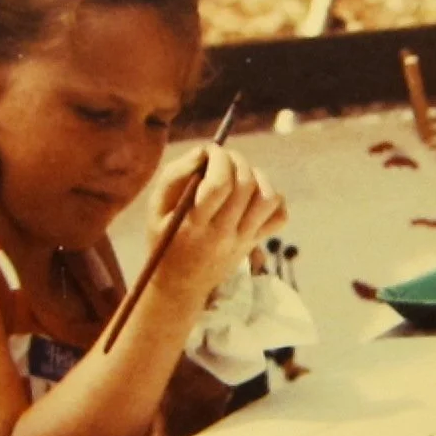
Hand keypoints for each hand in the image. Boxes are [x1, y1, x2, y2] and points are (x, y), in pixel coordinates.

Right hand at [147, 145, 285, 299]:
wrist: (180, 284)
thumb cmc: (164, 239)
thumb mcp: (155, 208)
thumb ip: (174, 176)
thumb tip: (204, 151)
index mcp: (194, 225)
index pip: (220, 185)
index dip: (219, 159)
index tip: (210, 151)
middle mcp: (222, 234)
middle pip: (245, 186)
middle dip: (236, 160)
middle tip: (223, 158)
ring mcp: (242, 240)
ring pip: (268, 198)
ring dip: (257, 176)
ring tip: (239, 175)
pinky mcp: (254, 243)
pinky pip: (279, 217)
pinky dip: (273, 198)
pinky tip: (253, 194)